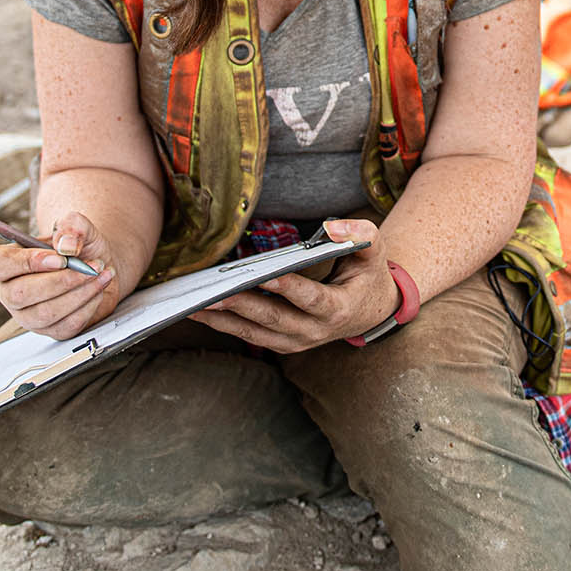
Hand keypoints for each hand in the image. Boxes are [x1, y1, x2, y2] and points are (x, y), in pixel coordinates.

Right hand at [0, 211, 119, 340]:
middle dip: (61, 281)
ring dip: (80, 293)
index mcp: (7, 262)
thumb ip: (71, 226)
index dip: (26, 262)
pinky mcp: (51, 330)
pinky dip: (89, 306)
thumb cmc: (78, 246)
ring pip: (46, 313)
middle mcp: (11, 292)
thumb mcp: (77, 226)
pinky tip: (98, 289)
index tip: (60, 258)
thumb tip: (67, 245)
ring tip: (100, 274)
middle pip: (21, 294)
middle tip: (89, 267)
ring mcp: (29, 315)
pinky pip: (67, 325)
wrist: (97, 266)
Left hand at [197, 218, 396, 352]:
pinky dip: (226, 326)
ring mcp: (298, 342)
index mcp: (338, 309)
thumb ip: (361, 233)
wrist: (371, 311)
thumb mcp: (375, 250)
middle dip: (241, 306)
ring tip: (195, 307)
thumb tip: (331, 227)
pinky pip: (251, 336)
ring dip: (224, 322)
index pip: (310, 299)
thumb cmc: (369, 275)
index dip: (287, 289)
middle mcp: (315, 331)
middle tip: (212, 294)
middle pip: (274, 319)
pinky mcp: (283, 343)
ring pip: (256, 334)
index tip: (263, 277)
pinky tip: (203, 312)